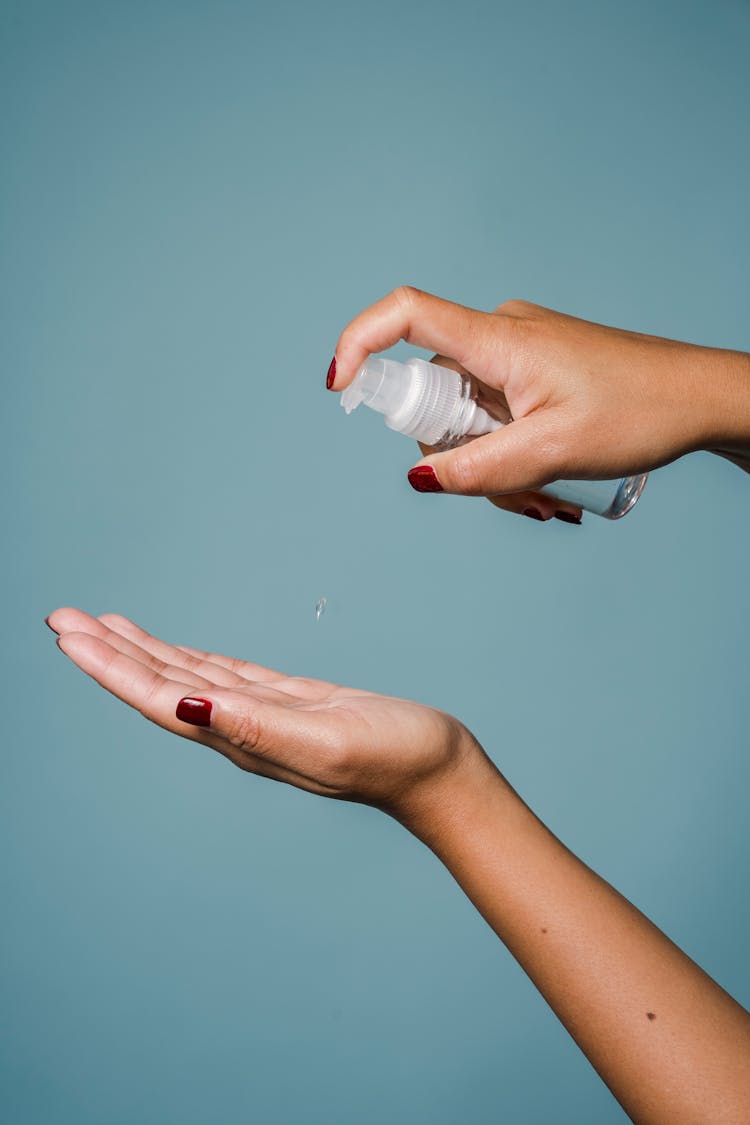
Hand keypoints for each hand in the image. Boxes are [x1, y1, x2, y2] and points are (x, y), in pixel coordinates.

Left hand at [46, 608, 478, 824]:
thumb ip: (256, 726)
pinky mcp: (287, 703)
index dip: (110, 667)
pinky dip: (190, 657)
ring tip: (102, 625)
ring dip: (141, 651)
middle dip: (110, 652)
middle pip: (159, 684)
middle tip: (63, 617)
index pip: (159, 697)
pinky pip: (223, 673)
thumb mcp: (324, 740)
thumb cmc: (393, 757)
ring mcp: (262, 716)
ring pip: (186, 675)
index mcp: (241, 737)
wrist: (438, 771)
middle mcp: (239, 728)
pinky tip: (174, 651)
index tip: (67, 635)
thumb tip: (188, 705)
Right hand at [330, 289, 749, 520]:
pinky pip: (495, 412)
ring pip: (468, 414)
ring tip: (546, 495)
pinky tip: (550, 480)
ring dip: (490, 463)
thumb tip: (418, 477)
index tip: (339, 386)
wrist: (700, 397)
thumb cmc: (639, 411)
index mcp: (498, 340)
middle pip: (435, 393)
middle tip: (514, 493)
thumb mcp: (552, 453)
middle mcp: (502, 336)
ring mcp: (520, 354)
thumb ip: (478, 471)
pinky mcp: (536, 370)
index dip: (359, 342)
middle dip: (456, 454)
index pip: (405, 315)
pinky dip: (508, 451)